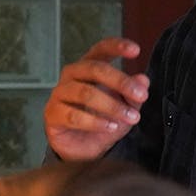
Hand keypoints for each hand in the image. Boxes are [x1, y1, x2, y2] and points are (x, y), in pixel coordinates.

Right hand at [43, 37, 148, 161]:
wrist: (83, 148)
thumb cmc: (102, 121)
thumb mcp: (125, 108)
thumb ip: (134, 94)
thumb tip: (143, 80)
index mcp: (88, 68)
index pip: (100, 50)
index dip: (116, 46)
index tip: (136, 50)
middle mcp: (71, 76)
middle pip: (94, 69)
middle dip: (121, 82)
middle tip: (142, 95)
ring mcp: (59, 94)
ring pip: (85, 93)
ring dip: (112, 106)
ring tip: (130, 117)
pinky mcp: (52, 114)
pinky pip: (74, 116)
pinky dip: (95, 122)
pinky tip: (110, 127)